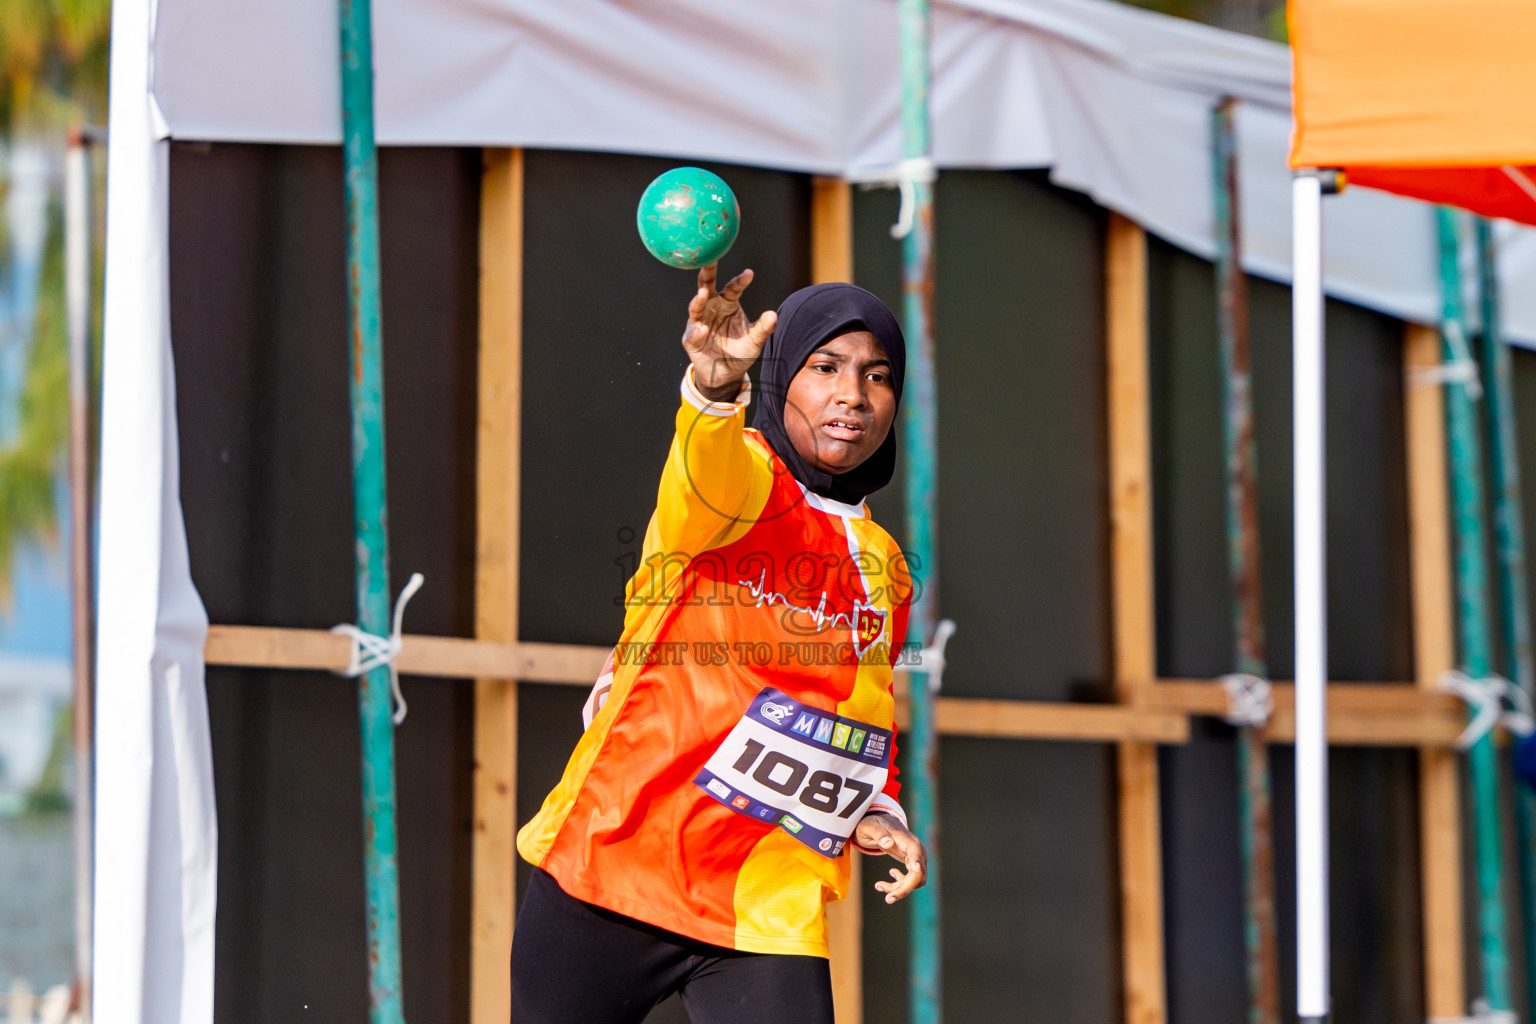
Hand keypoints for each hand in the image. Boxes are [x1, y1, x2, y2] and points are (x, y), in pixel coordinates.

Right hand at [682, 264, 776, 400]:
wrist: (727, 375)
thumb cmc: (739, 353)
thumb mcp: (755, 340)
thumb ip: (763, 328)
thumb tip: (773, 315)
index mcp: (727, 304)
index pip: (732, 288)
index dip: (740, 280)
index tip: (749, 273)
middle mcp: (711, 308)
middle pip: (706, 286)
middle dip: (706, 272)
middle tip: (709, 259)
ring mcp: (699, 322)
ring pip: (696, 307)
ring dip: (698, 300)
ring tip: (703, 294)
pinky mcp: (691, 340)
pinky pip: (694, 333)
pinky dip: (698, 331)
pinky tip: (704, 329)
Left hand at [854, 812, 926, 903]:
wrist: (878, 824)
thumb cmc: (872, 824)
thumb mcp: (869, 828)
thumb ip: (879, 834)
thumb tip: (889, 843)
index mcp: (908, 840)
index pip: (916, 853)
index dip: (916, 863)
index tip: (915, 871)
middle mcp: (917, 850)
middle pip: (918, 874)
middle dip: (904, 888)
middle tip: (888, 899)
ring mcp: (916, 858)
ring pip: (915, 881)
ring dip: (899, 889)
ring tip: (879, 886)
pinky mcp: (912, 865)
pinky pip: (911, 881)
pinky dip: (898, 886)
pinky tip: (882, 883)